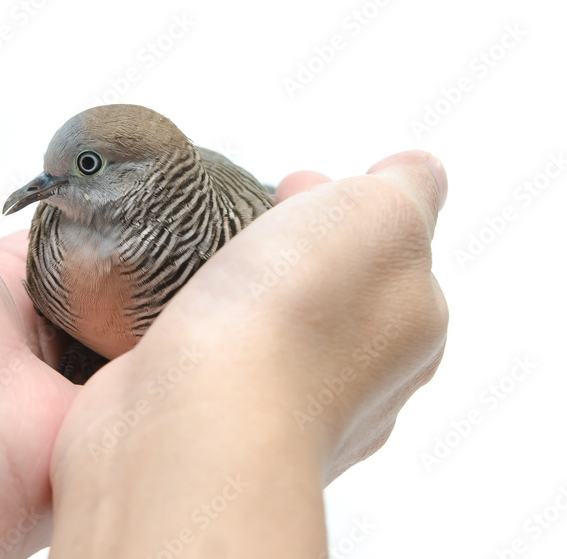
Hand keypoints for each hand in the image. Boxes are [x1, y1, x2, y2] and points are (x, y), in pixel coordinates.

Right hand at [48, 151, 448, 556]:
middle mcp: (354, 376)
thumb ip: (408, 188)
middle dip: (297, 241)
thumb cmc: (292, 321)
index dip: (347, 203)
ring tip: (208, 254)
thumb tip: (416, 175)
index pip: (391, 248)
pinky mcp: (209, 414)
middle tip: (258, 210)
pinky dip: (201, 325)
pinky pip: (213, 357)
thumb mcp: (380, 213)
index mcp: (410, 323)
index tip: (305, 179)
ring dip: (246, 285)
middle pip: (332, 289)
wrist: (195, 420)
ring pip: (271, 326)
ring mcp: (279, 404)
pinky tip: (179, 308)